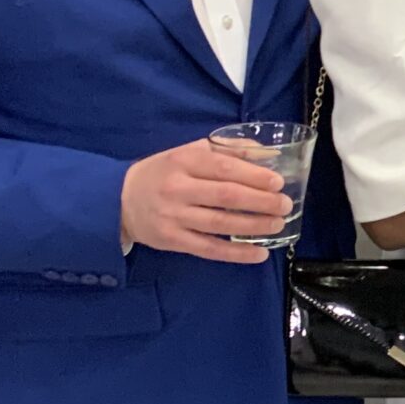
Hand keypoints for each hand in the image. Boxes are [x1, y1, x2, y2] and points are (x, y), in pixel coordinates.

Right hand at [119, 139, 287, 264]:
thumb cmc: (164, 172)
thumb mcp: (189, 152)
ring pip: (220, 223)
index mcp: (183, 161)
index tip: (278, 182)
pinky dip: (236, 253)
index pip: (223, 168)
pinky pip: (210, 249)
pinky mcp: (172, 240)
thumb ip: (227, 150)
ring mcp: (174, 216)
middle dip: (261, 201)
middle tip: (285, 205)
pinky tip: (259, 253)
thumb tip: (268, 153)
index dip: (253, 176)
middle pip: (226, 196)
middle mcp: (177, 188)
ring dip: (254, 226)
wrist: (119, 199)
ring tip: (277, 225)